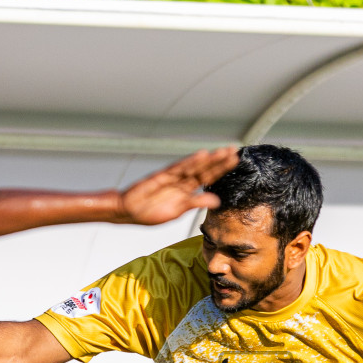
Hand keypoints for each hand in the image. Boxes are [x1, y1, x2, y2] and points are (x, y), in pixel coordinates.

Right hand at [116, 148, 239, 225]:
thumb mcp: (177, 212)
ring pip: (193, 166)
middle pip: (203, 169)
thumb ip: (195, 204)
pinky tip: (202, 155)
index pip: (207, 177)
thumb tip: (217, 201)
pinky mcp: (161, 177)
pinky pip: (178, 169)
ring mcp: (171, 177)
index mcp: (186, 190)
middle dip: (219, 161)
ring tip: (223, 152)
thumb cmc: (150, 212)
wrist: (128, 211)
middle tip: (234, 150)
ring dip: (209, 159)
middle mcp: (181, 181)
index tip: (234, 160)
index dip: (220, 169)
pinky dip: (190, 162)